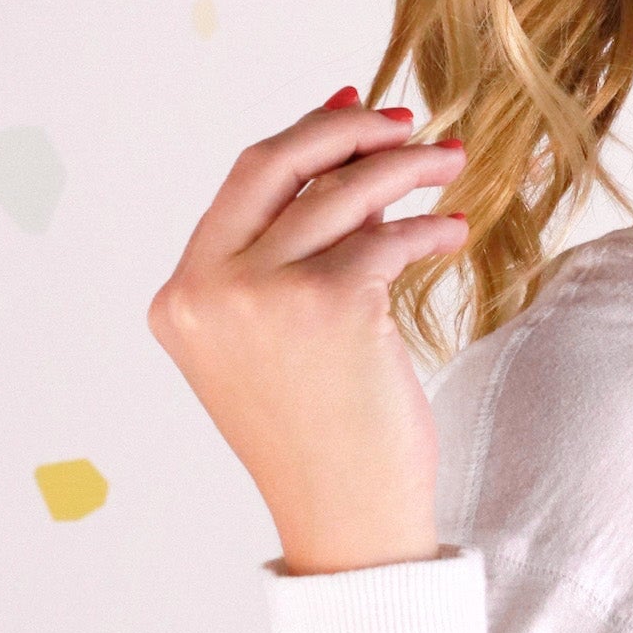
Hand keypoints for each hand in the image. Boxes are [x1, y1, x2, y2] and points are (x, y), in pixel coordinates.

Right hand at [147, 88, 469, 574]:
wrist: (348, 522)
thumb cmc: (324, 438)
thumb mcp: (282, 338)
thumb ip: (297, 255)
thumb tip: (355, 164)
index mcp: (179, 298)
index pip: (242, 185)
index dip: (303, 138)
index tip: (352, 109)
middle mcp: (206, 289)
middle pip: (276, 163)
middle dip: (345, 130)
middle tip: (404, 121)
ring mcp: (261, 294)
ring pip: (342, 192)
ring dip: (406, 168)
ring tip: (452, 163)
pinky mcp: (329, 304)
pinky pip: (388, 237)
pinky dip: (427, 227)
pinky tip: (453, 231)